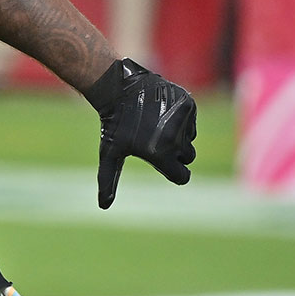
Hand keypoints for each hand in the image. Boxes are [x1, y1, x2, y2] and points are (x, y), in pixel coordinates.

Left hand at [83, 59, 197, 208]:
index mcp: (160, 154)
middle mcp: (175, 138)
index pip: (181, 176)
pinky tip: (161, 112)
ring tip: (155, 124)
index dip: (173, 172)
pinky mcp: (188, 105)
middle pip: (188, 157)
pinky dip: (181, 119)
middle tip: (154, 140)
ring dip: (178, 135)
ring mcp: (183, 120)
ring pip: (190, 138)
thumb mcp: (110, 152)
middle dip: (175, 153)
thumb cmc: (113, 125)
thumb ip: (108, 180)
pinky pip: (191, 121)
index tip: (163, 164)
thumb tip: (103, 206)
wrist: (118, 90)